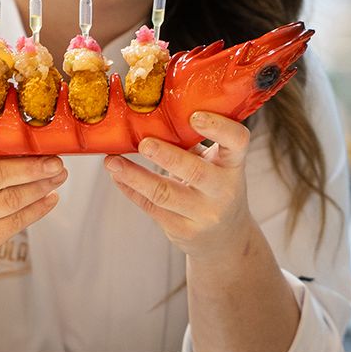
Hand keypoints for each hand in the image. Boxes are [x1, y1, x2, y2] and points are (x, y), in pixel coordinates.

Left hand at [104, 111, 253, 260]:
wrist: (224, 237)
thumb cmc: (215, 188)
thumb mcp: (216, 165)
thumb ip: (193, 144)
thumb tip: (151, 114)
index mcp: (233, 164)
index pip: (237, 141)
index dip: (219, 127)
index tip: (194, 116)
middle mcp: (223, 190)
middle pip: (196, 172)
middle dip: (167, 157)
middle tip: (144, 144)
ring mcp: (203, 213)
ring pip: (165, 194)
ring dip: (135, 175)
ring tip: (112, 162)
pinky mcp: (182, 229)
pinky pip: (151, 207)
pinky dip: (130, 189)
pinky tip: (116, 176)